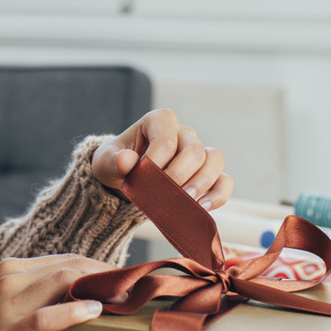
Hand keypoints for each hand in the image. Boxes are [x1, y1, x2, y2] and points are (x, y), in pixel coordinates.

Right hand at [0, 254, 114, 330]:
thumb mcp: (8, 311)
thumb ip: (38, 300)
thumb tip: (82, 301)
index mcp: (9, 271)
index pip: (64, 260)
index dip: (98, 268)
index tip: (123, 280)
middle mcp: (8, 279)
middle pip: (68, 266)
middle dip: (104, 274)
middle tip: (133, 287)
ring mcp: (6, 304)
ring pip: (61, 282)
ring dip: (98, 288)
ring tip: (124, 298)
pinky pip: (47, 316)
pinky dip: (73, 311)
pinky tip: (95, 312)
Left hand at [92, 108, 232, 209]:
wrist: (124, 179)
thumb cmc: (117, 164)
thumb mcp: (106, 162)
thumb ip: (113, 160)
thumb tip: (126, 161)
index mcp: (159, 122)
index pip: (166, 138)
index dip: (157, 161)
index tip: (142, 179)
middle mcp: (183, 133)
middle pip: (193, 150)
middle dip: (178, 175)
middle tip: (163, 194)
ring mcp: (198, 152)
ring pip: (214, 160)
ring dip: (202, 183)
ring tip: (185, 201)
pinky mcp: (207, 175)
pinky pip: (224, 181)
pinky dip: (218, 195)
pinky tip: (202, 208)